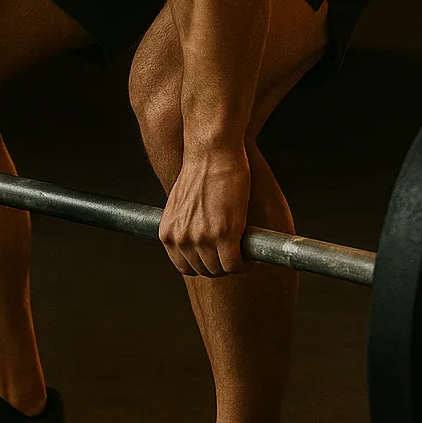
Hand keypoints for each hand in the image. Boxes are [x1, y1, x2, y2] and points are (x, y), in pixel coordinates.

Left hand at [158, 144, 252, 277]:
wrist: (211, 152)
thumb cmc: (200, 170)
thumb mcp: (180, 204)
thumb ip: (184, 224)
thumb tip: (197, 238)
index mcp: (168, 233)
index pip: (184, 267)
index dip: (204, 266)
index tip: (217, 260)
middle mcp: (182, 239)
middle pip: (205, 270)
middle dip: (221, 266)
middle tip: (236, 256)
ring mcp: (202, 238)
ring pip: (221, 269)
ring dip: (235, 265)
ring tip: (246, 255)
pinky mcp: (225, 234)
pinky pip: (235, 263)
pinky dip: (247, 263)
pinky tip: (253, 255)